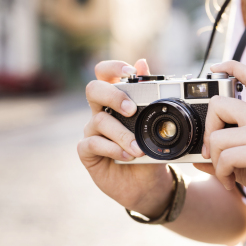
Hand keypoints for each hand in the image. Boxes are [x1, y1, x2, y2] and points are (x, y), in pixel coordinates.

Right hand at [77, 59, 173, 217]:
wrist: (150, 183)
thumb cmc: (152, 151)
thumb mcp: (157, 125)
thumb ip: (150, 96)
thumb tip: (143, 62)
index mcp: (117, 100)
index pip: (105, 73)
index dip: (112, 67)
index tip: (130, 71)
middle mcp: (102, 112)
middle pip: (94, 89)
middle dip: (112, 95)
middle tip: (131, 110)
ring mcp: (93, 132)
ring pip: (98, 120)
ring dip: (122, 134)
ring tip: (138, 149)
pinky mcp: (88, 152)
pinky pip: (91, 143)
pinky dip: (112, 149)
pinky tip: (126, 156)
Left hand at [194, 61, 245, 226]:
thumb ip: (225, 154)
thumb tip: (197, 158)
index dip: (232, 66)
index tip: (216, 67)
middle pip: (220, 103)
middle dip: (208, 131)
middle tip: (212, 153)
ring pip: (217, 137)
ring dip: (215, 162)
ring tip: (227, 175)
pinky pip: (225, 157)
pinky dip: (222, 174)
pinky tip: (231, 183)